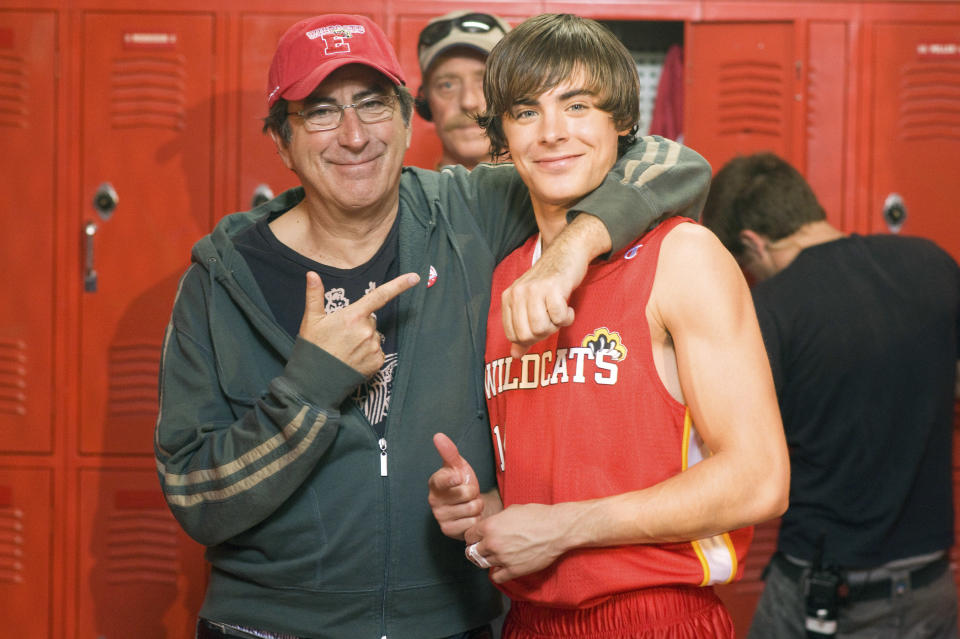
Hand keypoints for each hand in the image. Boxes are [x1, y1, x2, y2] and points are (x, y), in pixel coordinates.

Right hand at [298, 271, 418, 377]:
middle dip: (359, 324)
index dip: (399, 285)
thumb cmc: (313, 349)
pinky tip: (352, 359)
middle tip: (341, 336)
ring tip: (345, 350)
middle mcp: (367, 331)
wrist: (315, 382)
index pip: (380, 296)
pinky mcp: (377, 363)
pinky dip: (367, 354)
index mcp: (353, 316)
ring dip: (363, 340)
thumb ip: (315, 295)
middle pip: (370, 320)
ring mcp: (374, 347)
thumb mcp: (311, 320)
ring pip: (374, 336)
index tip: (415, 277)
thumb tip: (312, 274)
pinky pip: (377, 352)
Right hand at [427, 433, 482, 539]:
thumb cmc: (461, 482)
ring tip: (469, 503)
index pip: (442, 480)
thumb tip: (438, 436)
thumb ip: (449, 451)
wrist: (467, 503)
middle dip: (473, 492)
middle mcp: (434, 500)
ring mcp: (440, 516)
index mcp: (435, 483)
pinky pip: (472, 523)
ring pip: (471, 509)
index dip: (452, 479)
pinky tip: (469, 515)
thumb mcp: (458, 465)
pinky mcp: (449, 530)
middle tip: (469, 492)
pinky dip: (475, 519)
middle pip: (465, 493)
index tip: (458, 477)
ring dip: (476, 506)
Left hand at [464, 503, 569, 583]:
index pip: (468, 536)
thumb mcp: (511, 510)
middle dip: (477, 549)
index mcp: (489, 526)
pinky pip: (496, 577)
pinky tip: (502, 567)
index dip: (472, 537)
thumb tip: (492, 525)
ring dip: (487, 560)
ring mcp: (502, 558)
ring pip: (483, 564)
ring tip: (494, 556)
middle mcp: (492, 543)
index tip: (477, 539)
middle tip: (483, 549)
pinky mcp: (514, 570)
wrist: (556, 529)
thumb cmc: (536, 516)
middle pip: (472, 552)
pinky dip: (497, 573)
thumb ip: (497, 520)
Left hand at [500, 255, 578, 358]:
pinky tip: (568, 306)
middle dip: (544, 333)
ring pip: (541, 328)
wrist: (567, 253)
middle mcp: (518, 293)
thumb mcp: (531, 304)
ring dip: (556, 325)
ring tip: (559, 312)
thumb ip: (522, 330)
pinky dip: (568, 317)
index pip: (513, 335)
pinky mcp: (553, 287)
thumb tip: (515, 355)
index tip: (542, 324)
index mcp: (508, 298)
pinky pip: (559, 317)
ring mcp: (534, 290)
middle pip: (527, 335)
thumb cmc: (550, 282)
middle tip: (552, 319)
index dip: (531, 337)